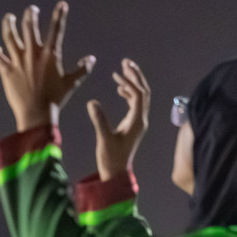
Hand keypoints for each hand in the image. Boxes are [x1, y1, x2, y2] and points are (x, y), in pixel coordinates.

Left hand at [0, 1, 95, 132]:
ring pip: (10, 37)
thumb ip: (82, 70)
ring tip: (10, 18)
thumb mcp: (71, 83)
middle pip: (30, 27)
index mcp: (50, 55)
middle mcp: (33, 54)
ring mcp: (18, 61)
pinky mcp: (7, 71)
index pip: (56, 30)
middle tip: (31, 10)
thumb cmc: (55, 100)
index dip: (60, 15)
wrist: (36, 114)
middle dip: (31, 15)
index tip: (62, 5)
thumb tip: (91, 59)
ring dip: (9, 25)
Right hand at [87, 58, 149, 181]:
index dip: (128, 83)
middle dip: (136, 76)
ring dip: (133, 82)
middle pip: (144, 91)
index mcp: (137, 121)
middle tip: (126, 62)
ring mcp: (138, 122)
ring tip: (123, 69)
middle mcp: (141, 119)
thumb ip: (99, 120)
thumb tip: (92, 102)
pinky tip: (119, 88)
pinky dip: (128, 93)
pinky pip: (135, 104)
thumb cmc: (111, 159)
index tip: (116, 74)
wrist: (116, 174)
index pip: (138, 95)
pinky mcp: (133, 125)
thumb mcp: (103, 139)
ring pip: (141, 96)